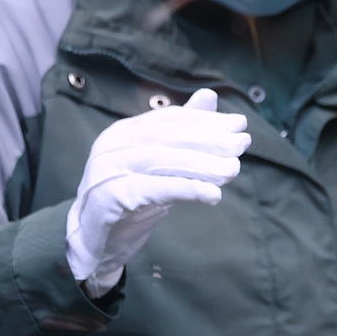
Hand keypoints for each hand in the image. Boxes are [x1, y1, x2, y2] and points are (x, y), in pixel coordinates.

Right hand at [65, 88, 249, 294]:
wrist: (93, 240)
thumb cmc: (129, 197)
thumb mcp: (158, 163)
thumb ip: (182, 132)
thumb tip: (209, 95)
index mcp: (124, 132)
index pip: (169, 119)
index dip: (205, 120)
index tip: (239, 124)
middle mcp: (112, 145)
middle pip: (166, 136)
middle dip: (209, 139)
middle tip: (242, 144)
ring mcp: (106, 171)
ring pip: (160, 160)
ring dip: (202, 163)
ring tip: (233, 170)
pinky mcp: (108, 198)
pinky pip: (152, 190)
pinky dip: (186, 189)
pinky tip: (213, 194)